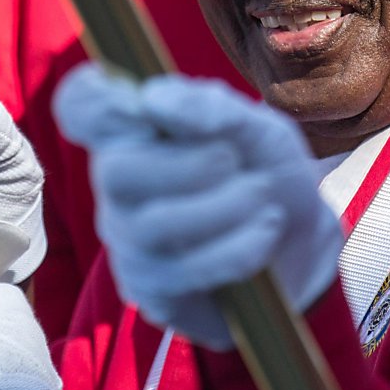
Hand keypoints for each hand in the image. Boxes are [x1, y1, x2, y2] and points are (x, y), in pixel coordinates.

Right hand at [52, 65, 339, 350]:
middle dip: (187, 166)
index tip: (137, 104)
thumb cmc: (267, 173)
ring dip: (222, 207)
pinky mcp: (151, 291)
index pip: (83, 108)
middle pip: (116, 172)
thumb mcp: (258, 129)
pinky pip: (178, 273)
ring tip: (263, 199)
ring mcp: (130, 242)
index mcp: (137, 134)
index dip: (89, 99)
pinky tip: (263, 235)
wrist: (306, 241)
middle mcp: (120, 187)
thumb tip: (153, 100)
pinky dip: (234, 250)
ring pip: (151, 226)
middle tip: (233, 162)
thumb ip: (213, 107)